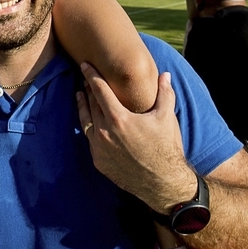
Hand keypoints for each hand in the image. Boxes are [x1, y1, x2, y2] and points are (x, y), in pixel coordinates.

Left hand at [76, 63, 193, 212]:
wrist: (163, 183)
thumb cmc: (166, 148)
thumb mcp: (167, 117)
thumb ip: (164, 93)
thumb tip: (164, 75)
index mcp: (119, 118)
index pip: (99, 90)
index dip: (91, 75)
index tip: (84, 65)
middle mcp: (104, 132)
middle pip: (90, 104)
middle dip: (87, 89)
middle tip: (84, 78)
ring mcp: (99, 148)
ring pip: (85, 121)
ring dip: (82, 106)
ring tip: (80, 95)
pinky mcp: (98, 161)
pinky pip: (89, 139)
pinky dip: (88, 127)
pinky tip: (89, 121)